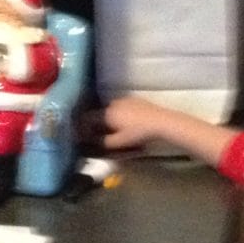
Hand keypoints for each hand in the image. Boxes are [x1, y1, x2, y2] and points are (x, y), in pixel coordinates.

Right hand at [90, 95, 237, 167]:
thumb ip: (104, 143)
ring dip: (108, 117)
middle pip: (99, 113)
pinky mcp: (134, 99)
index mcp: (107, 114)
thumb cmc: (139, 133)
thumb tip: (93, 143)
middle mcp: (112, 103)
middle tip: (98, 133)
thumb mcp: (120, 142)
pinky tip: (126, 122)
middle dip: (97, 122)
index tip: (82, 134)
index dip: (83, 127)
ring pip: (110, 109)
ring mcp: (123, 99)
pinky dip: (119, 113)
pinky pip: (121, 106)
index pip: (89, 118)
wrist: (161, 121)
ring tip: (113, 128)